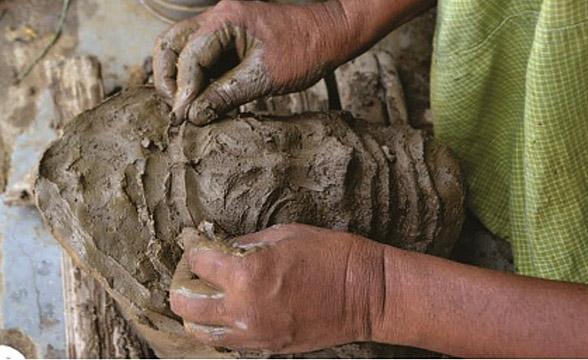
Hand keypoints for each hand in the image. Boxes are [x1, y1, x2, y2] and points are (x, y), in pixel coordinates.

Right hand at [153, 0, 350, 124]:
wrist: (329, 35)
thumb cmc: (304, 50)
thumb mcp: (264, 78)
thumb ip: (225, 95)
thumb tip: (194, 115)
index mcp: (226, 19)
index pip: (189, 56)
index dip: (182, 90)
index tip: (182, 117)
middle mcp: (218, 16)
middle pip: (171, 44)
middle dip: (168, 79)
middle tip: (176, 111)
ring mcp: (222, 26)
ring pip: (182, 49)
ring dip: (180, 79)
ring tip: (188, 109)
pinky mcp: (228, 38)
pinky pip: (201, 56)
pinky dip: (196, 78)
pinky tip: (204, 100)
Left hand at [169, 223, 385, 353]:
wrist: (366, 294)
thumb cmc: (332, 256)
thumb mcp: (286, 234)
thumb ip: (248, 243)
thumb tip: (224, 248)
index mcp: (248, 272)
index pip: (199, 263)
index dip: (194, 253)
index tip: (198, 249)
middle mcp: (244, 306)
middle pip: (188, 305)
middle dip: (182, 288)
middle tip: (190, 277)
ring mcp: (255, 332)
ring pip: (202, 333)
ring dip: (195, 315)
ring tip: (201, 301)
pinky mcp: (268, 347)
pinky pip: (229, 343)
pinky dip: (219, 330)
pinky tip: (226, 316)